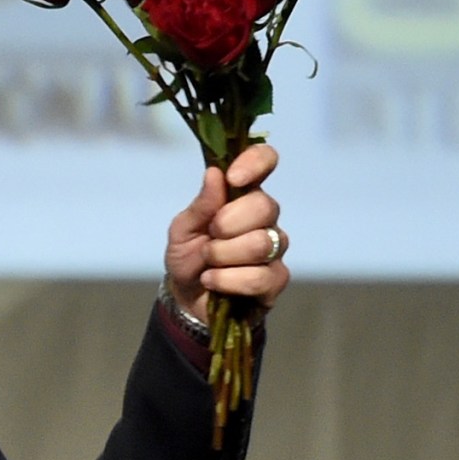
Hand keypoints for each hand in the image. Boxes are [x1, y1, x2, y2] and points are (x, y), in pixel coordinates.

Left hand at [165, 143, 287, 321]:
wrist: (186, 298)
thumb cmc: (188, 256)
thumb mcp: (182, 230)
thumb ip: (200, 205)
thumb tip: (214, 173)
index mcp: (242, 195)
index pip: (265, 161)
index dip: (255, 162)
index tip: (233, 177)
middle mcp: (265, 217)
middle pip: (265, 206)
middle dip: (226, 224)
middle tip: (210, 236)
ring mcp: (275, 248)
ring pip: (261, 243)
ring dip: (223, 255)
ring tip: (207, 263)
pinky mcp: (276, 279)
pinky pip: (260, 276)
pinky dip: (228, 280)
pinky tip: (213, 281)